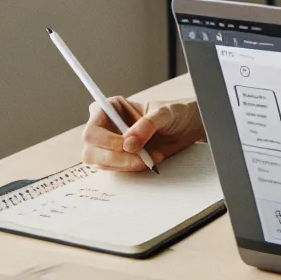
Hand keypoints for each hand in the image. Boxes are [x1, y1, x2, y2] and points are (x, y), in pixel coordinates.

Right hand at [81, 96, 203, 170]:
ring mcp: (110, 145)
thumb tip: (128, 144)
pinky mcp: (119, 158)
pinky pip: (114, 170)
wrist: (189, 127)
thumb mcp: (165, 113)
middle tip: (141, 158)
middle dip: (115, 157)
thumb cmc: (175, 113)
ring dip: (125, 165)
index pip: (92, 127)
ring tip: (151, 158)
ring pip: (100, 163)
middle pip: (91, 149)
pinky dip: (130, 169)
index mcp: (110, 109)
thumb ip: (147, 125)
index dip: (104, 140)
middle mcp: (106, 127)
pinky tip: (149, 162)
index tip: (125, 145)